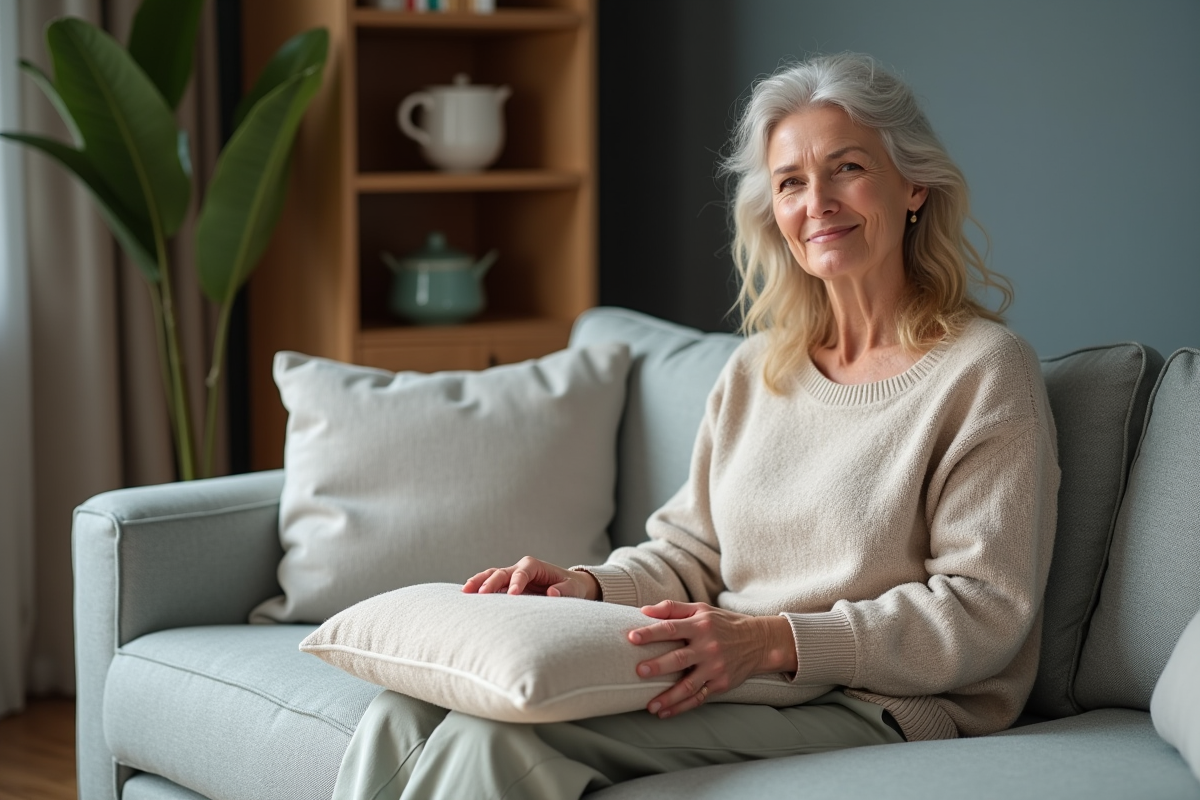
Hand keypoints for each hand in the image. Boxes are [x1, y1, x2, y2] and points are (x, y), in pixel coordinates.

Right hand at [463, 556, 600, 598]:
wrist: (568, 587)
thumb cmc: (572, 587)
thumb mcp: (573, 589)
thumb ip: (564, 590)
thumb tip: (552, 593)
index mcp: (534, 565)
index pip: (522, 573)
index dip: (516, 583)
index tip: (513, 595)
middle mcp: (520, 568)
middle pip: (501, 572)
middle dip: (490, 581)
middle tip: (480, 593)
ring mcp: (512, 576)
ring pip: (492, 575)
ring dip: (478, 582)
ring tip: (465, 590)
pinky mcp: (507, 585)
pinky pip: (491, 584)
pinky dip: (480, 587)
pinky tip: (468, 594)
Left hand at [628, 600, 796, 718]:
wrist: (758, 641)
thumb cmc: (722, 623)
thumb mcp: (701, 609)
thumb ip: (672, 608)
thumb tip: (644, 611)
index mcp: (700, 625)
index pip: (671, 628)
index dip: (651, 633)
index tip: (632, 637)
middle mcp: (708, 647)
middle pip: (680, 658)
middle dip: (659, 666)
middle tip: (639, 671)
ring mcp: (715, 668)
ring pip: (688, 685)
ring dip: (668, 697)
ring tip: (650, 706)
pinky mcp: (720, 684)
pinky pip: (698, 698)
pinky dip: (681, 707)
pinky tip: (664, 713)